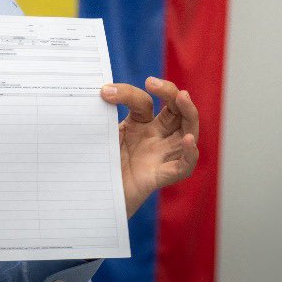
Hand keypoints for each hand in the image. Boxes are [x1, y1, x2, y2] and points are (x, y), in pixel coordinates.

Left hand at [100, 77, 198, 216]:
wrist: (92, 199)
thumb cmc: (98, 165)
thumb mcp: (100, 135)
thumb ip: (102, 115)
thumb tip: (99, 91)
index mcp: (140, 125)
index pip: (143, 102)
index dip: (127, 93)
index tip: (105, 92)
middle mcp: (155, 138)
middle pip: (176, 111)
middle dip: (170, 93)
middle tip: (153, 82)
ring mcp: (161, 156)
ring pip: (187, 132)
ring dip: (189, 113)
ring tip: (182, 96)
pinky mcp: (161, 176)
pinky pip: (184, 166)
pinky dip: (189, 153)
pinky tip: (187, 141)